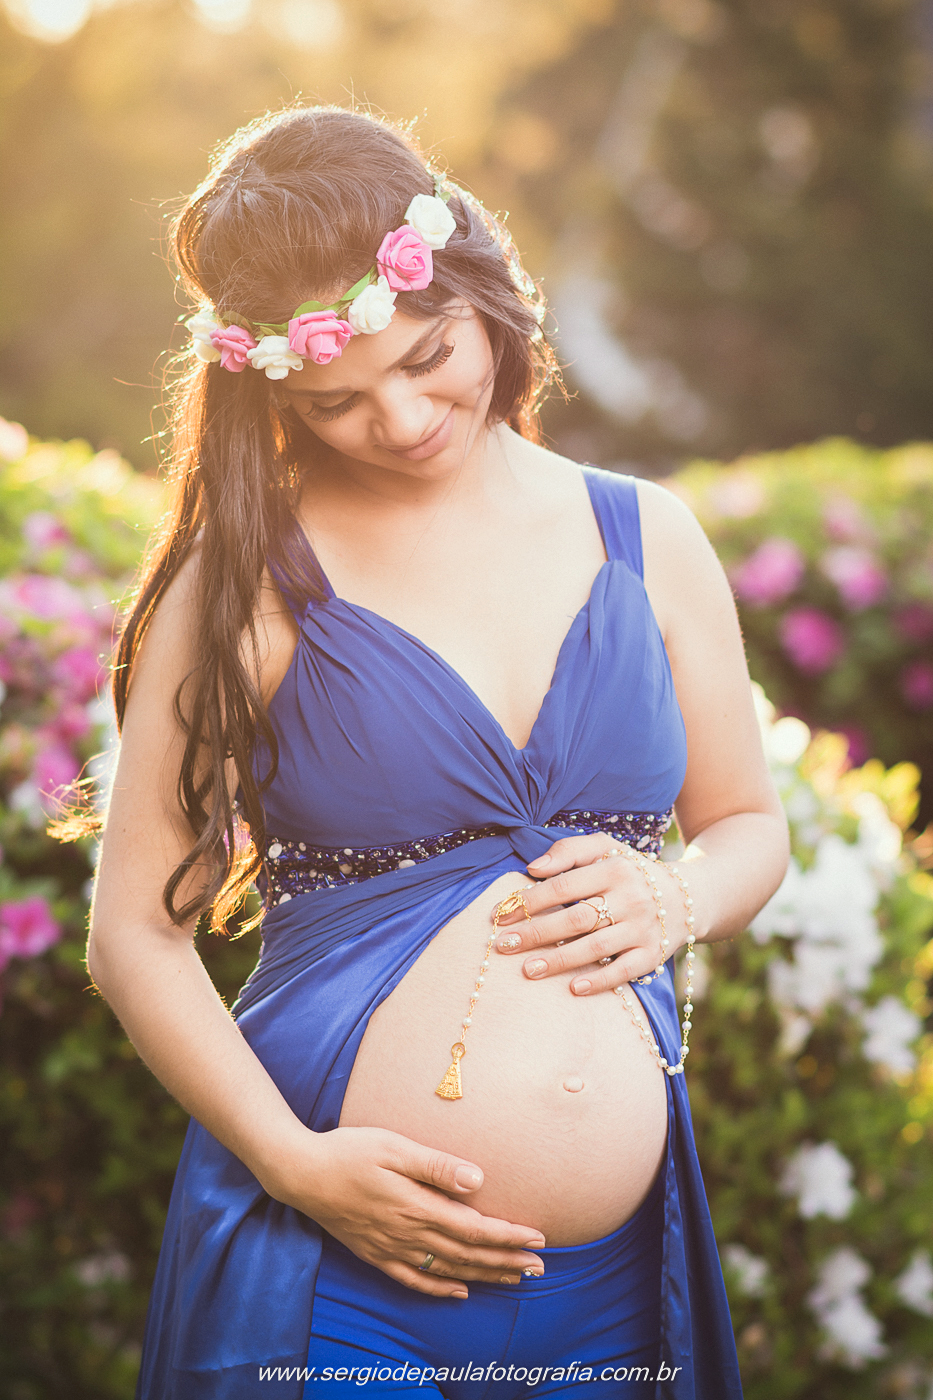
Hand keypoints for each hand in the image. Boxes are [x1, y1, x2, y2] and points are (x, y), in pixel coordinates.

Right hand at [268, 1124, 546, 1298]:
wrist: (301, 1173)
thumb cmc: (348, 1150)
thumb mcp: (393, 1146)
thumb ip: (435, 1165)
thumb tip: (476, 1181)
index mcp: (415, 1205)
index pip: (473, 1227)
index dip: (507, 1235)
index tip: (538, 1237)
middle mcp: (406, 1233)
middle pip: (466, 1253)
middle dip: (506, 1260)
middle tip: (540, 1266)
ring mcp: (390, 1248)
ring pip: (447, 1269)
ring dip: (484, 1274)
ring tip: (515, 1277)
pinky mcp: (375, 1254)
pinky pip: (414, 1279)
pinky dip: (440, 1287)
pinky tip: (460, 1290)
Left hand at [493, 831, 688, 995]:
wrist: (687, 897)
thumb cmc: (631, 871)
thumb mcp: (606, 848)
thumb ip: (569, 850)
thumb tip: (533, 868)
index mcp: (615, 868)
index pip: (565, 886)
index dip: (531, 900)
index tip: (502, 914)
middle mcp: (631, 898)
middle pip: (576, 919)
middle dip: (536, 933)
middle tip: (504, 945)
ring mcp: (643, 929)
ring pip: (595, 948)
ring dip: (559, 960)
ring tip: (527, 969)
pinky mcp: (653, 955)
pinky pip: (623, 972)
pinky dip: (598, 981)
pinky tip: (572, 988)